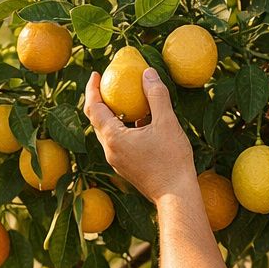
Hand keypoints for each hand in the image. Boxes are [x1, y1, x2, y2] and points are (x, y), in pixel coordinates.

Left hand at [83, 69, 197, 203]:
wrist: (176, 195)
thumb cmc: (172, 159)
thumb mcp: (166, 123)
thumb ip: (156, 95)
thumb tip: (147, 72)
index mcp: (113, 138)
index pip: (93, 108)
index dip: (92, 89)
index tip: (96, 74)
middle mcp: (110, 150)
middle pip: (97, 121)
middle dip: (101, 101)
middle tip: (109, 84)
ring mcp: (117, 161)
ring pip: (108, 133)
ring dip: (114, 115)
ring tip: (127, 100)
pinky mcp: (126, 168)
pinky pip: (119, 143)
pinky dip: (124, 128)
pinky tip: (142, 123)